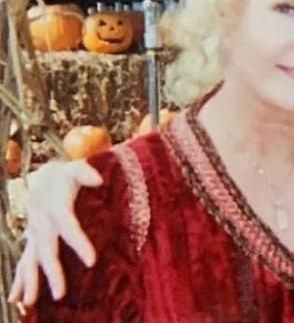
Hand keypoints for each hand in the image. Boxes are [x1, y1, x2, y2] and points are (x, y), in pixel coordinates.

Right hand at [7, 160, 102, 305]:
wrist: (44, 176)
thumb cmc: (66, 174)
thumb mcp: (75, 169)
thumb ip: (85, 172)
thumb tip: (98, 180)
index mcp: (53, 207)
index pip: (68, 227)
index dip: (79, 243)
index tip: (92, 261)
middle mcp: (40, 223)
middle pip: (46, 251)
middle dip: (52, 272)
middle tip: (60, 294)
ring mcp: (33, 233)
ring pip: (30, 260)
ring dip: (30, 282)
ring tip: (28, 303)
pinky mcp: (33, 240)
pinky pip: (24, 262)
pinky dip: (20, 280)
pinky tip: (17, 299)